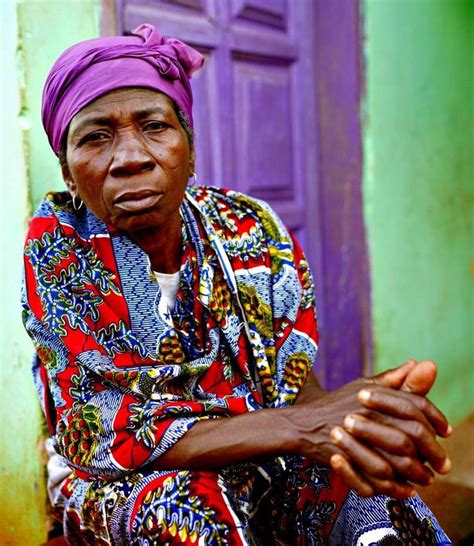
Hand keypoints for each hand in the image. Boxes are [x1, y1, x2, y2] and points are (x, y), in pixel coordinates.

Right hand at [286, 362, 444, 484]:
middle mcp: (368, 416)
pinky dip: (394, 488)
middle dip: (432, 452)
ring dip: (417, 473)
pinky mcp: (348, 461)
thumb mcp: (363, 386)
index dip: (435, 418)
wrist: (303, 424)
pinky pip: (377, 481)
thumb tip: (420, 363)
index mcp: (375, 396)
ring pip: (398, 461)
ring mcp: (357, 440)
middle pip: (412, 436)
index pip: (415, 405)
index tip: (446, 431)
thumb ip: (393, 379)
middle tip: (442, 464)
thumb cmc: (337, 404)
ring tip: (426, 479)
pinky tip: (405, 489)